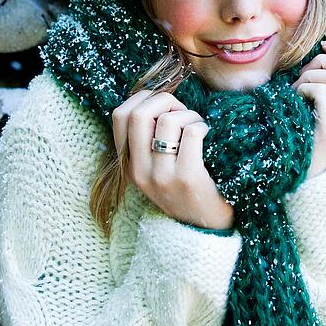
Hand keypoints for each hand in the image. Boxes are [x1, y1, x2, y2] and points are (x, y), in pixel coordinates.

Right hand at [111, 90, 234, 230]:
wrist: (206, 227)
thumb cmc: (185, 190)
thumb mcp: (155, 169)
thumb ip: (149, 139)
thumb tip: (156, 98)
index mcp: (129, 165)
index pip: (118, 116)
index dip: (141, 98)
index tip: (161, 103)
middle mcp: (140, 171)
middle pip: (139, 114)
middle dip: (164, 100)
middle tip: (181, 110)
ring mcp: (162, 176)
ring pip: (168, 121)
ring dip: (189, 115)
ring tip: (197, 126)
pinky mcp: (188, 178)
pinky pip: (192, 132)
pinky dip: (202, 125)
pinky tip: (207, 136)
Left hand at [291, 40, 325, 179]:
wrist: (300, 178)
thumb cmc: (304, 140)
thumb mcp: (322, 114)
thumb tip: (322, 55)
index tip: (324, 47)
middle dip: (325, 61)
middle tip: (304, 72)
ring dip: (311, 74)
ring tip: (297, 87)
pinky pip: (321, 93)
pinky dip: (305, 87)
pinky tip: (296, 97)